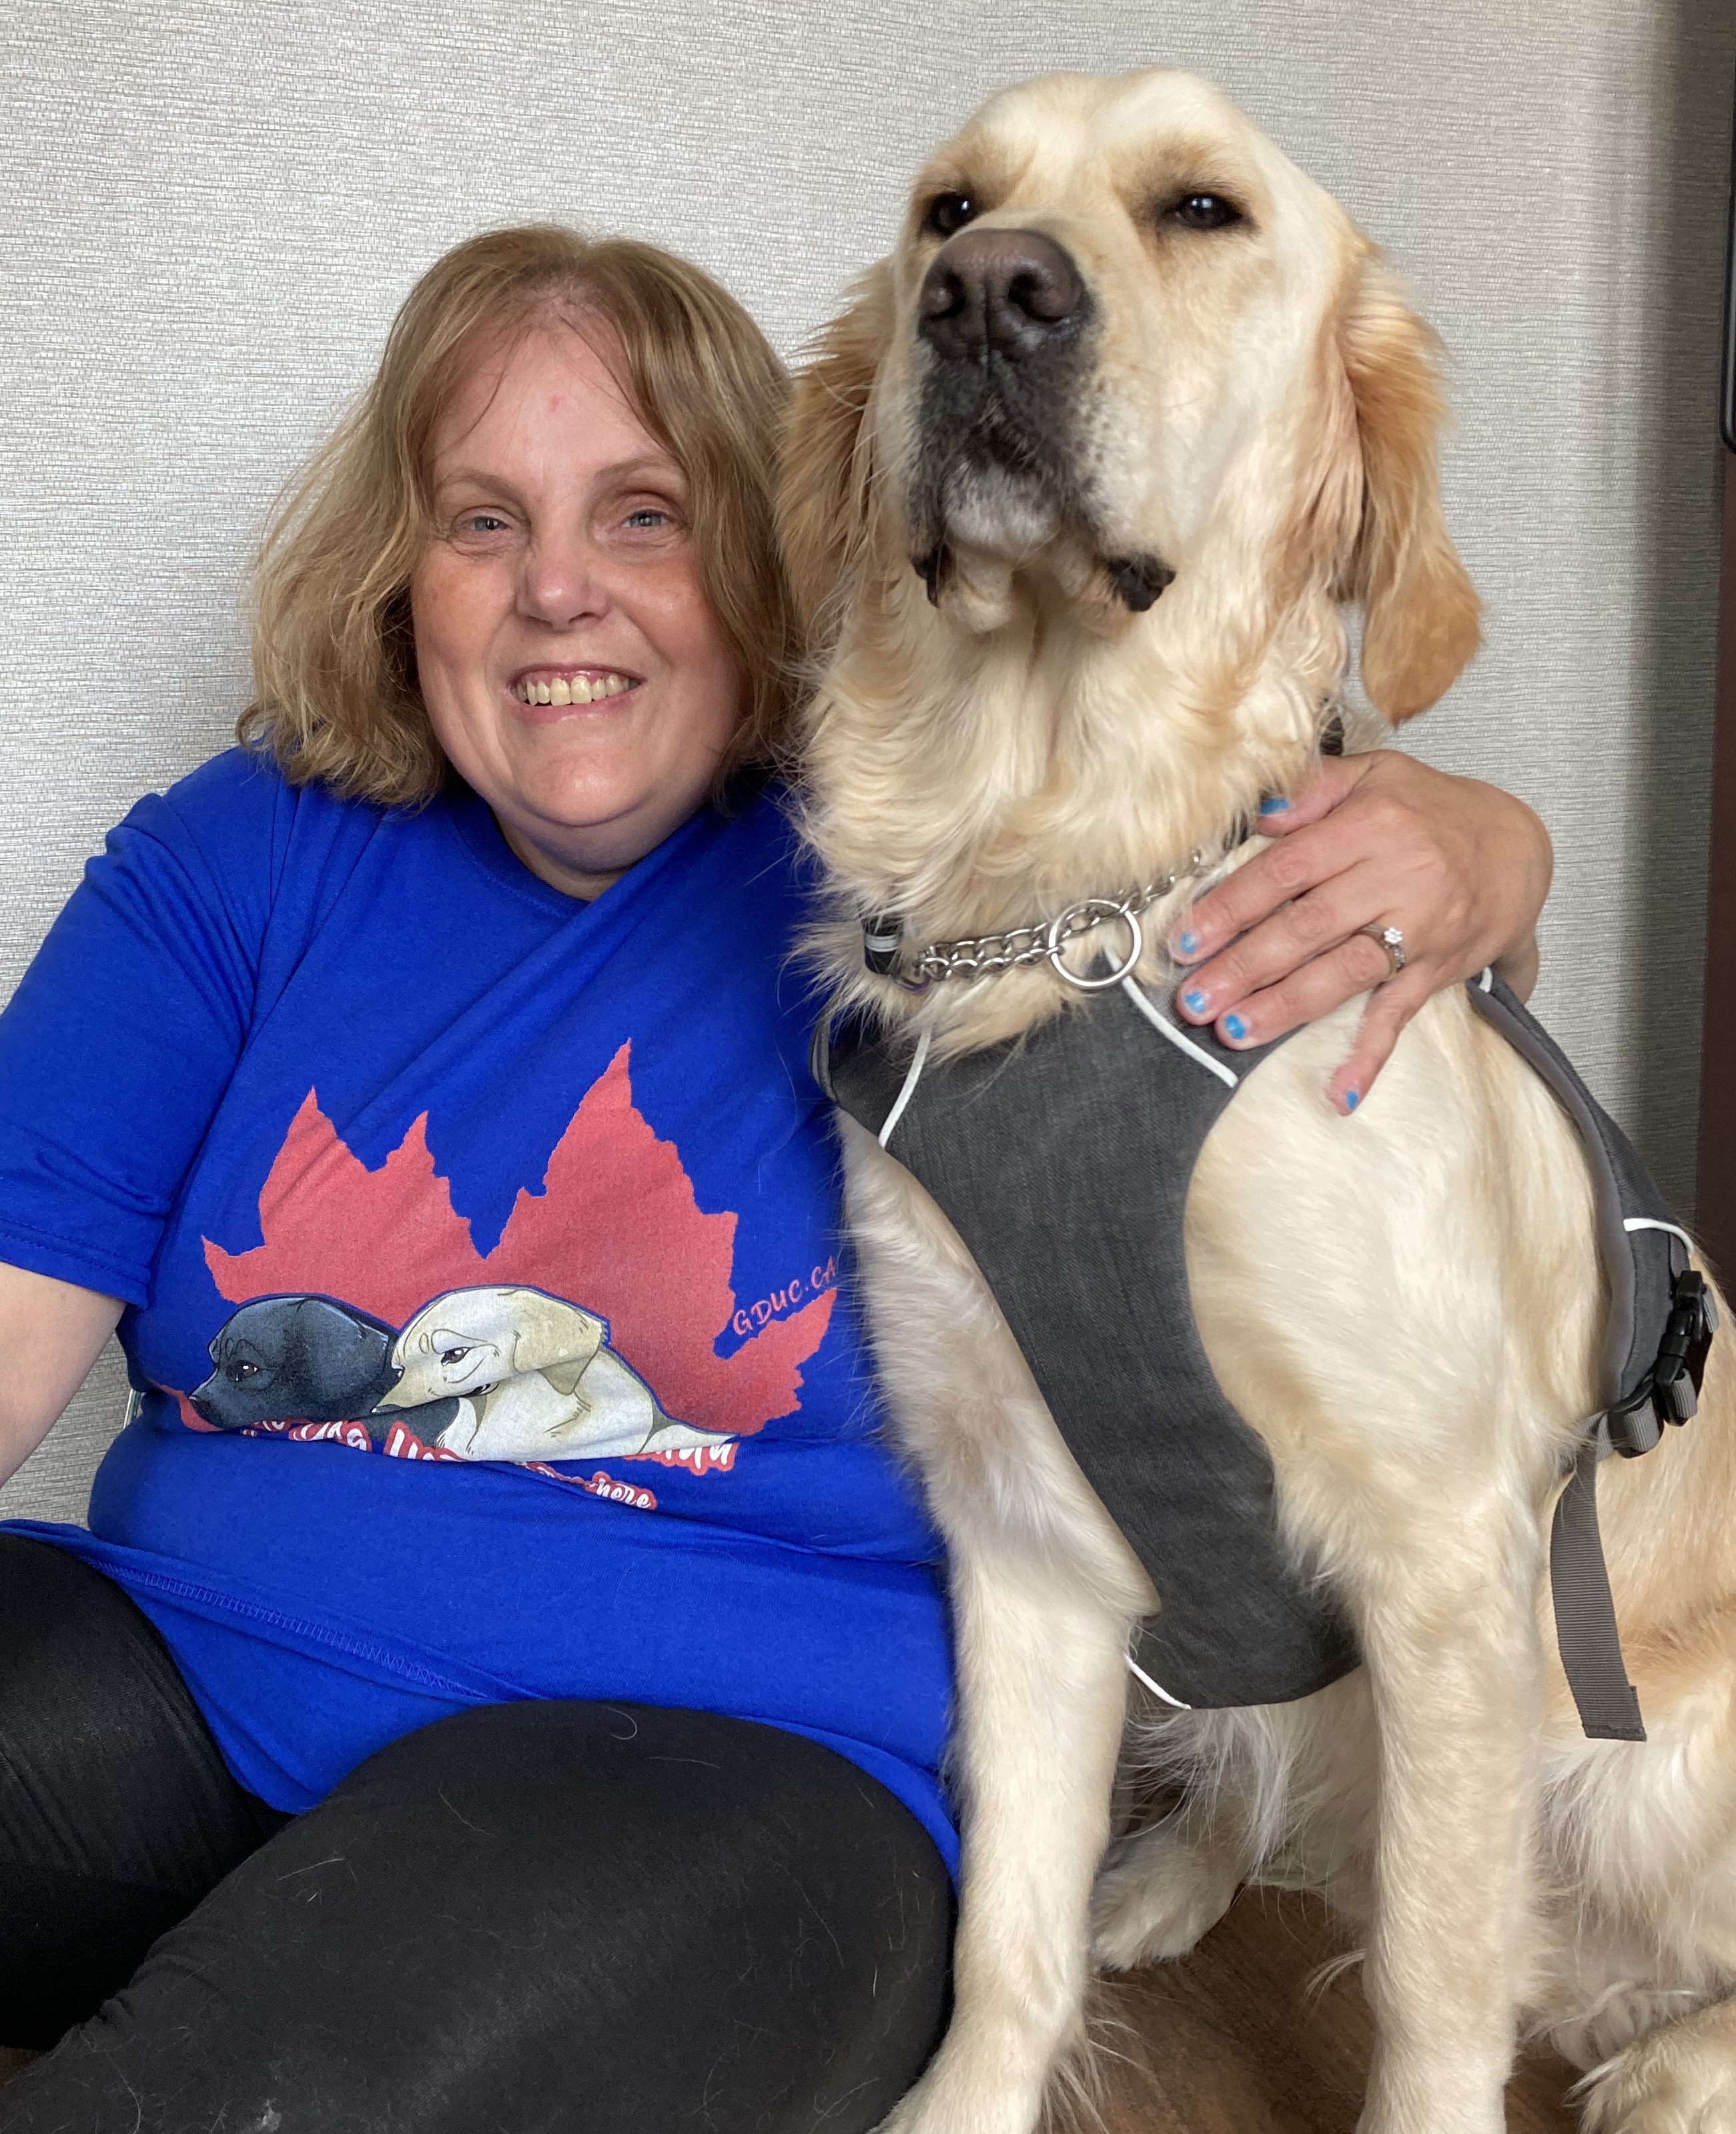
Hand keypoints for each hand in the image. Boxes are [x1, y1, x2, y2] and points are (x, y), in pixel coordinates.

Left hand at [1169, 751, 1551, 1114]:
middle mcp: (1397, 876)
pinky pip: (1399, 1015)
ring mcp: (1420, 928)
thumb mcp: (1376, 775)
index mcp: (1371, 825)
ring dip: (1285, 1007)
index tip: (1186, 939)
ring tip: (1233, 1031)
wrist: (1518, 849)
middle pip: (1307, 926)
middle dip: (1244, 966)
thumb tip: (1257, 813)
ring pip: (1343, 973)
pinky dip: (1369, 1056)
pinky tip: (1340, 1092)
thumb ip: (1313, 788)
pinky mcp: (1437, 969)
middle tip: (1194, 999)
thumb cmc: (1432, 811)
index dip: (1233, 906)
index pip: (1287, 869)